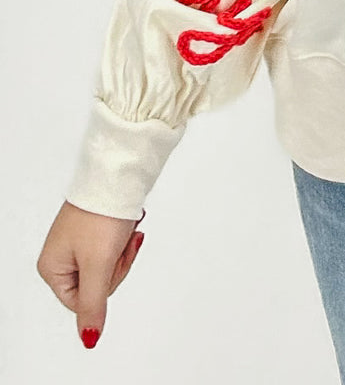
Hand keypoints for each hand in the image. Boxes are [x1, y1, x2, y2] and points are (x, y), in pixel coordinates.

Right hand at [36, 200, 146, 347]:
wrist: (117, 174)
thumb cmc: (101, 213)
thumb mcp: (98, 265)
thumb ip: (93, 304)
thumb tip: (89, 336)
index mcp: (51, 267)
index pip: (80, 302)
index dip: (103, 286)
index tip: (111, 262)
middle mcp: (61, 255)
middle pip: (97, 284)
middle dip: (116, 264)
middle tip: (119, 244)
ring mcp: (78, 241)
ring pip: (108, 265)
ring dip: (122, 249)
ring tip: (124, 230)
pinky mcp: (94, 229)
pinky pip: (113, 246)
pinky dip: (124, 237)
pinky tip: (127, 225)